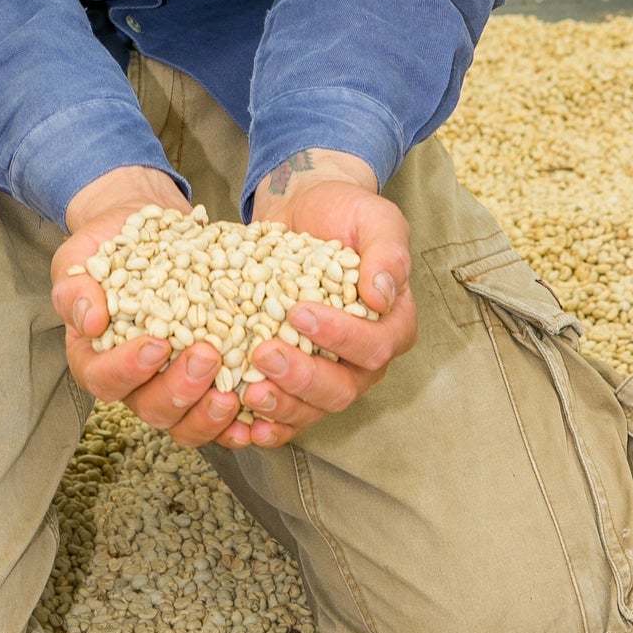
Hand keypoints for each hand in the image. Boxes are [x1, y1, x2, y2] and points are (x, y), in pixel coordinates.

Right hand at [51, 167, 243, 449]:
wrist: (144, 230)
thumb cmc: (105, 246)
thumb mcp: (79, 259)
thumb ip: (75, 289)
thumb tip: (88, 322)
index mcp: (95, 360)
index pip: (104, 379)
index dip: (129, 369)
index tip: (156, 344)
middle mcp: (134, 383)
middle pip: (151, 408)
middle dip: (180, 389)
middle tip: (207, 355)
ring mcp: (172, 385)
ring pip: (187, 422)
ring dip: (209, 414)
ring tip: (232, 392)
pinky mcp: (207, 382)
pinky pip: (220, 415)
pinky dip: (238, 421)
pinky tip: (255, 410)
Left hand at [225, 149, 414, 448]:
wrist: (304, 208)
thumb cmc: (344, 212)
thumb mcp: (374, 217)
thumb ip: (386, 253)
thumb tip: (382, 296)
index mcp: (392, 325)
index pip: (374, 347)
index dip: (339, 337)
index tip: (299, 311)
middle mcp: (364, 360)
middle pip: (342, 390)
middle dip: (303, 377)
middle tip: (264, 353)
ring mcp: (328, 373)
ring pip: (312, 409)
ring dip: (280, 405)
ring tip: (248, 390)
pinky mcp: (294, 378)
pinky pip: (285, 415)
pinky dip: (264, 423)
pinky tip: (241, 424)